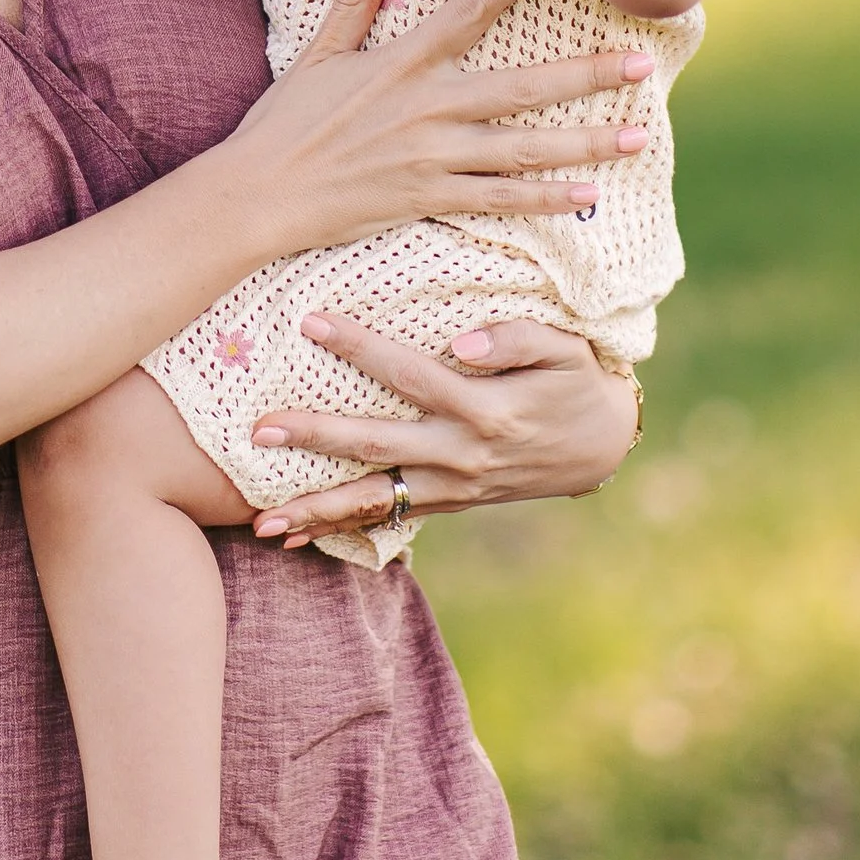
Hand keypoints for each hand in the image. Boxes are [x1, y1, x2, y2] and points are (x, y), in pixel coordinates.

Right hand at [222, 0, 652, 262]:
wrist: (258, 195)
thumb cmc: (284, 126)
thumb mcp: (317, 56)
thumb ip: (352, 0)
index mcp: (402, 63)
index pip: (472, 7)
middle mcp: (427, 107)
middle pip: (522, 86)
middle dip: (586, 73)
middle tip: (642, 61)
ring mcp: (432, 156)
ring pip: (524, 148)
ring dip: (585, 143)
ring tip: (637, 136)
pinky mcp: (428, 199)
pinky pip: (499, 199)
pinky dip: (545, 200)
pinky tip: (587, 198)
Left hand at [245, 307, 641, 547]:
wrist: (600, 446)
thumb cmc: (575, 380)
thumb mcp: (564, 348)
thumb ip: (515, 339)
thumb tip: (460, 343)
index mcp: (487, 410)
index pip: (411, 375)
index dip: (360, 349)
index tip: (310, 322)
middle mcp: (463, 456)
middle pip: (378, 446)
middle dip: (316, 438)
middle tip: (260, 431)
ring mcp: (454, 487)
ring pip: (376, 500)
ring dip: (317, 510)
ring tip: (261, 522)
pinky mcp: (449, 504)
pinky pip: (388, 519)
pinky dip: (340, 530)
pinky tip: (293, 537)